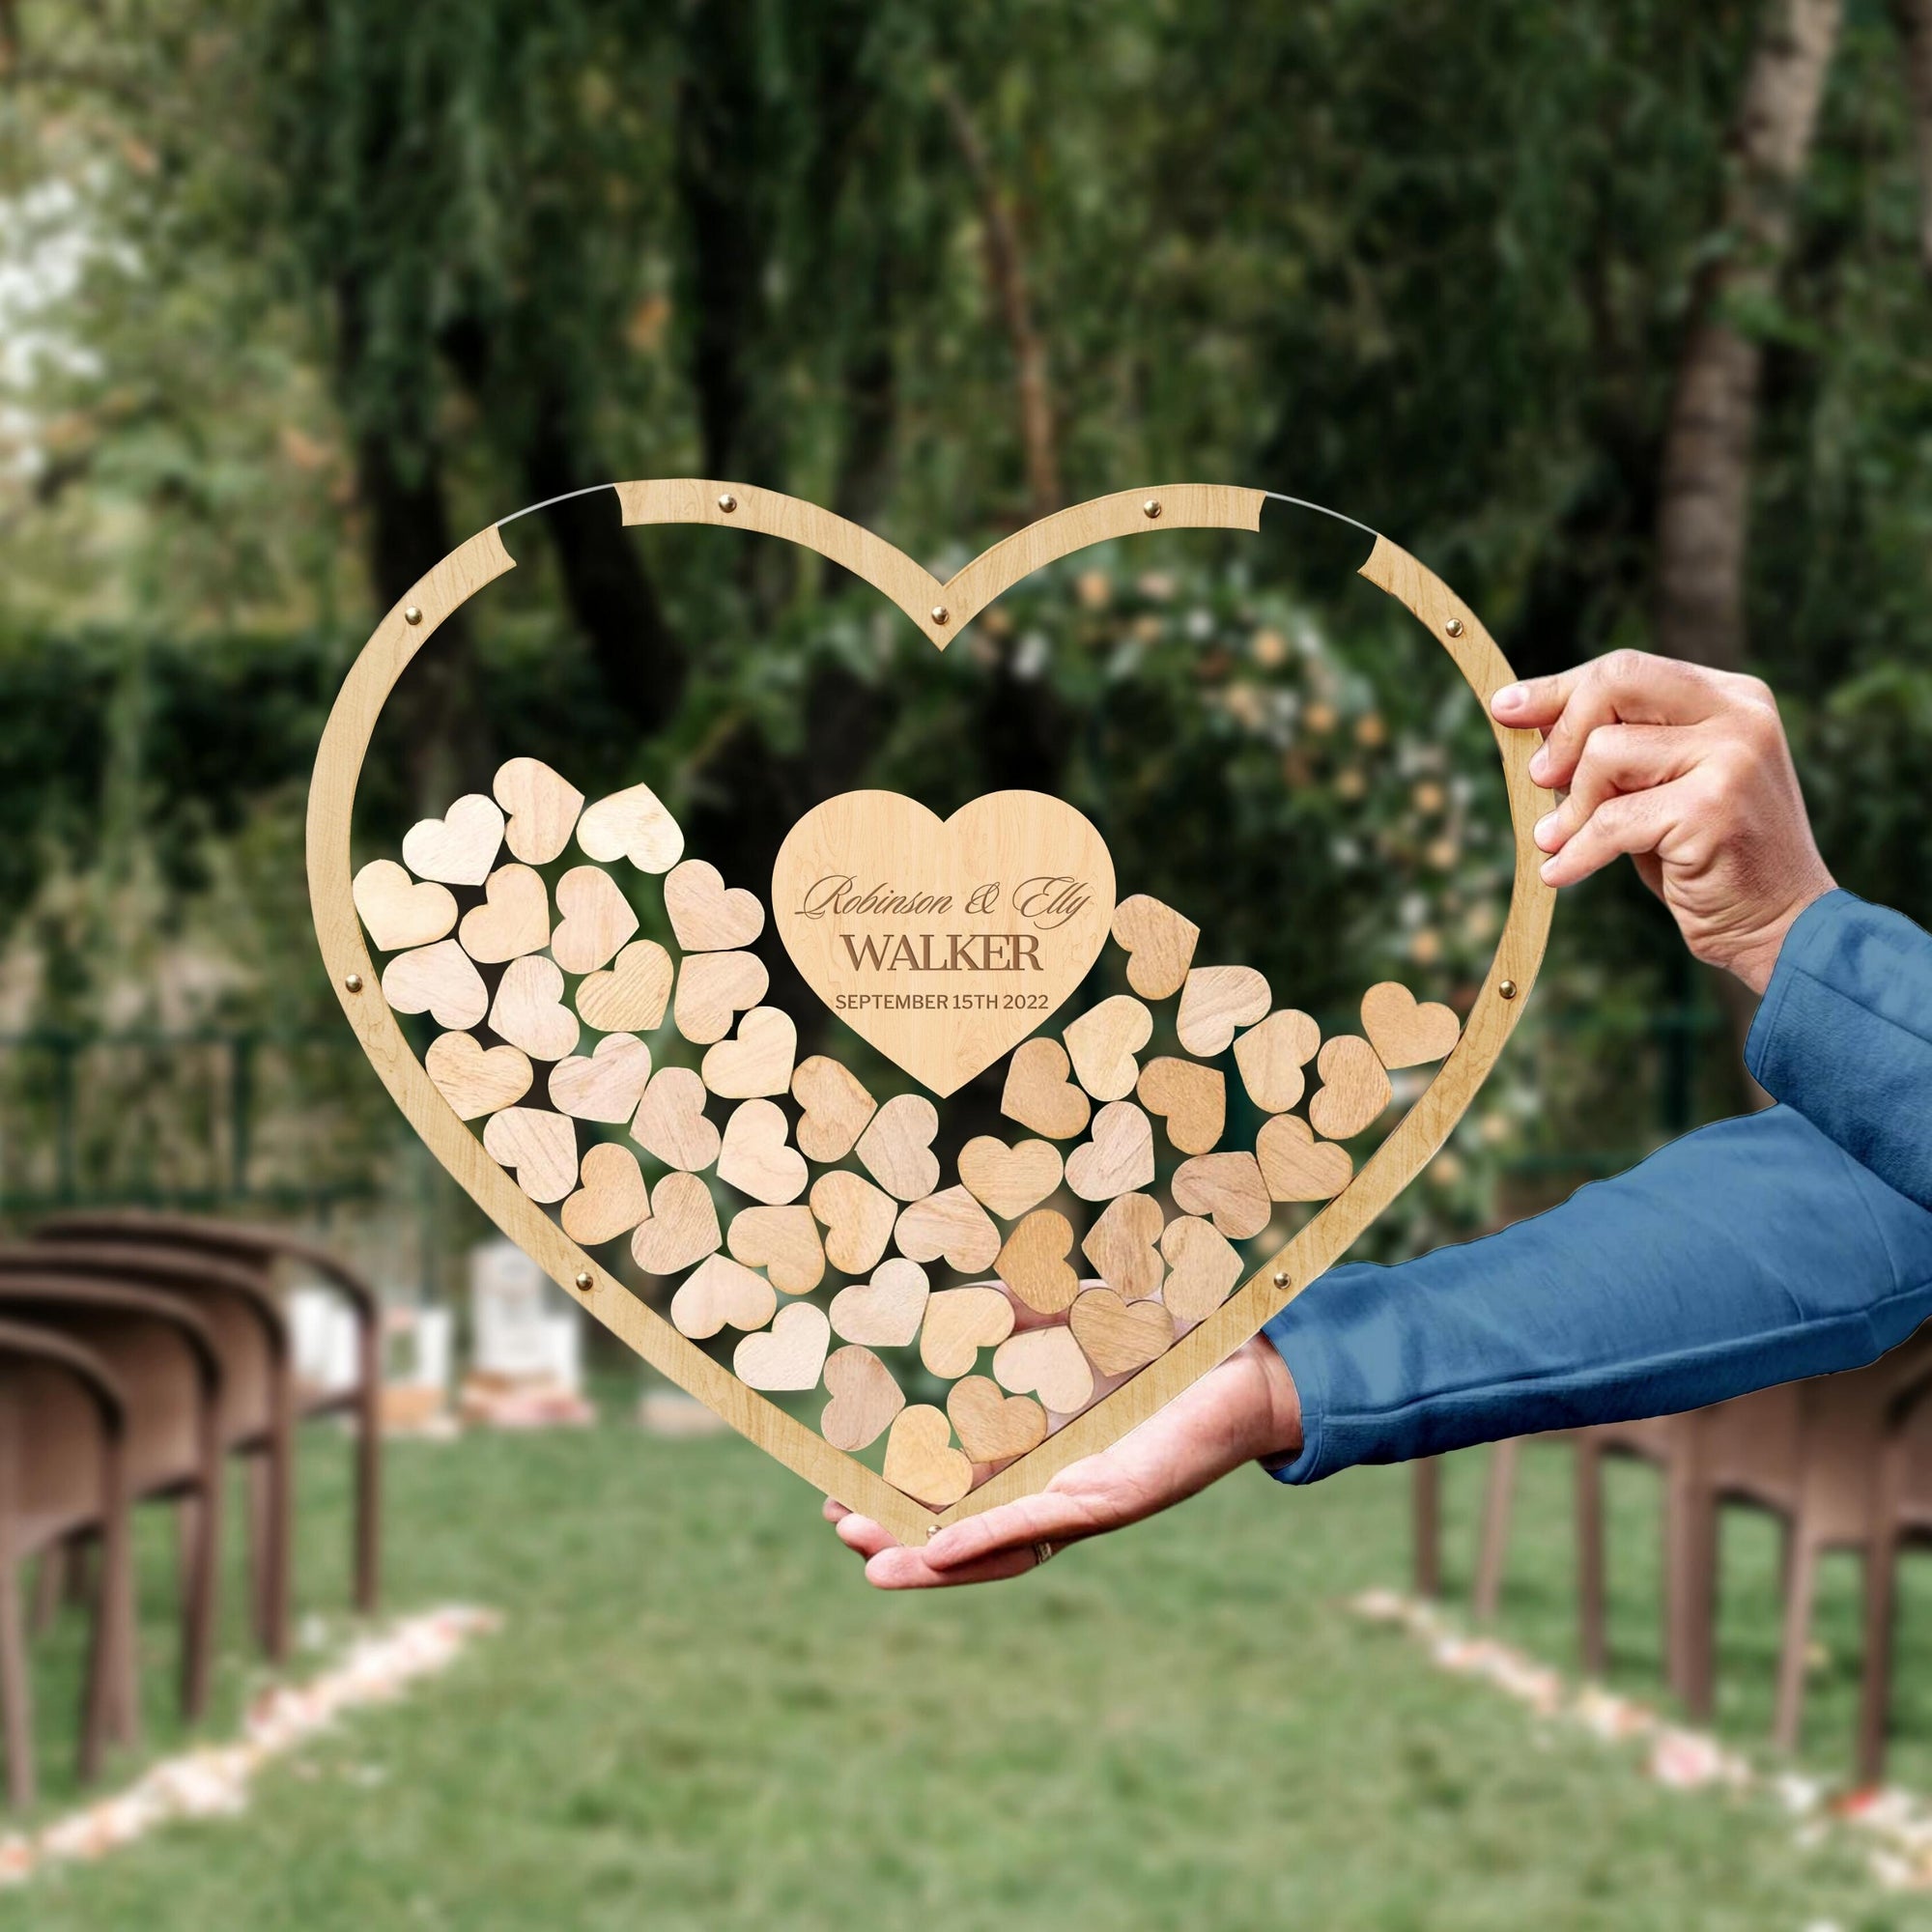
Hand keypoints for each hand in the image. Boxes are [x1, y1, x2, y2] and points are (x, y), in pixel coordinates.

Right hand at [825, 1335, 1300, 1586]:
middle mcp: (1059, 1486)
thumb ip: (1019, 1313)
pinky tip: (937, 1546)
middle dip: (900, 1534)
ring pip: (991, 1541)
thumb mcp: (1074, 1318)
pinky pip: (1039, 1526)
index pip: (959, 1484)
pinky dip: (985, 1537)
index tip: (842, 1490)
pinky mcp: (1112, 1503)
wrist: (1249, 1359)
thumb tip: (959, 1300)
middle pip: (964, 1524)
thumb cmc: (1170, 1342)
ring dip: (929, 1555)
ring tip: (869, 1562)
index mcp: (1045, 1450)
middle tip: (838, 1527)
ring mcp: (1083, 1501)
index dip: (902, 1494)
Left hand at [1492, 650, 1834, 993]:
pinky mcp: (1714, 807)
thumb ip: (1615, 750)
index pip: (1627, 669)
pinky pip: (1611, 821)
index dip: (1559, 689)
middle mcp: (1740, 716)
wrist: (1781, 925)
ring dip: (1571, 808)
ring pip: (1605, 754)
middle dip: (1562, 733)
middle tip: (1539, 780)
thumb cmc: (1706, 857)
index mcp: (1731, 698)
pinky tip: (1562, 873)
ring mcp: (1733, 758)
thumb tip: (1528, 718)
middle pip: (1615, 684)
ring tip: (1561, 840)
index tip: (1506, 707)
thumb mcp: (1659, 788)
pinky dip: (1578, 852)